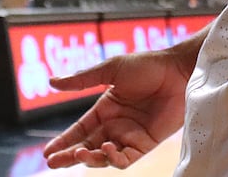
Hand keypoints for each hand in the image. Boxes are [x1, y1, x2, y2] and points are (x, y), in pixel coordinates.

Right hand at [41, 48, 191, 168]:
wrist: (179, 70)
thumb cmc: (148, 65)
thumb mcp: (111, 69)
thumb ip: (83, 79)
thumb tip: (52, 82)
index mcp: (105, 109)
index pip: (79, 130)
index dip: (63, 142)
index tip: (47, 152)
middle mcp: (115, 125)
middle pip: (87, 147)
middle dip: (69, 156)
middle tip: (54, 162)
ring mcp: (130, 136)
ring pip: (103, 157)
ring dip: (90, 158)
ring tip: (81, 153)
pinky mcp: (145, 143)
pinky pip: (125, 159)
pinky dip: (114, 158)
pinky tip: (108, 148)